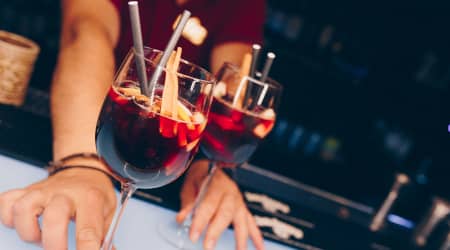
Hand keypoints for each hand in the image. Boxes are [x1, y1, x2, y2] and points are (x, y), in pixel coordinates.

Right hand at [0, 165, 115, 249]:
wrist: (84, 169)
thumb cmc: (94, 193)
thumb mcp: (108, 212)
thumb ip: (104, 236)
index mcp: (90, 198)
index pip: (88, 230)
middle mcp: (65, 192)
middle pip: (53, 218)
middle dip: (54, 244)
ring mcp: (44, 190)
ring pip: (24, 209)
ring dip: (30, 231)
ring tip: (42, 237)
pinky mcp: (27, 190)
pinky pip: (7, 202)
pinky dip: (9, 217)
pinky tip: (25, 223)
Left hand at [177, 160, 263, 249]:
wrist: (216, 164)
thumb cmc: (201, 175)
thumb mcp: (190, 183)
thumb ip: (188, 201)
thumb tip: (181, 218)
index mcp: (216, 184)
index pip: (208, 204)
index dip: (200, 221)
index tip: (193, 236)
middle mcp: (230, 192)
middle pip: (225, 213)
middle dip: (216, 231)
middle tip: (207, 247)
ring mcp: (239, 201)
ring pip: (241, 219)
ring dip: (240, 238)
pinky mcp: (243, 208)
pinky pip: (251, 222)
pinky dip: (256, 236)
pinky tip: (260, 248)